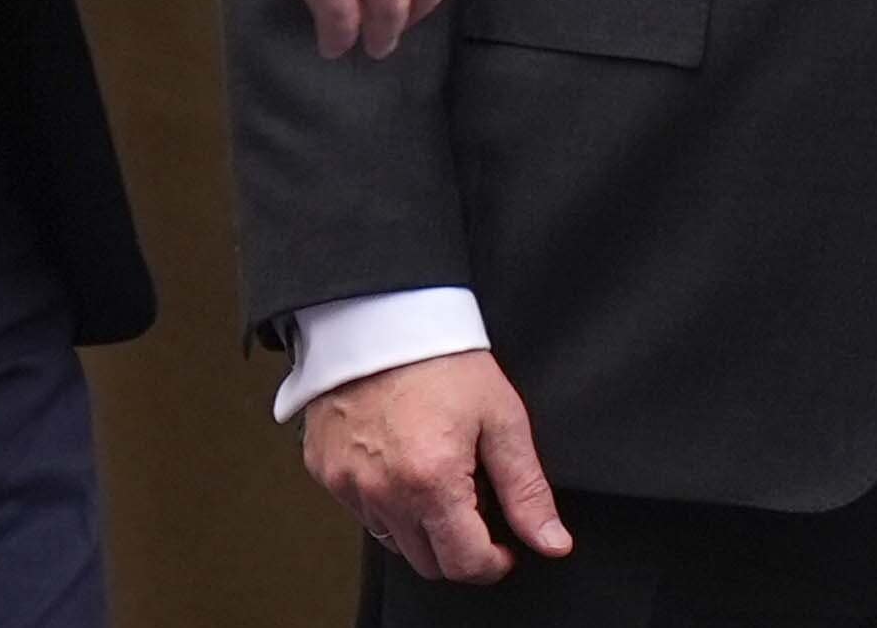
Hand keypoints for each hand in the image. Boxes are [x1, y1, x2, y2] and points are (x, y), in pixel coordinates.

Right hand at [305, 351, 569, 585]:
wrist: (382, 314)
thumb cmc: (441, 357)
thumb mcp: (501, 418)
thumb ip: (527, 489)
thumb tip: (551, 540)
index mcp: (432, 482)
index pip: (466, 563)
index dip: (494, 563)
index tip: (504, 547)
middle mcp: (383, 491)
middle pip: (428, 562)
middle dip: (459, 548)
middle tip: (474, 509)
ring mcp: (348, 483)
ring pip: (393, 539)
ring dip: (420, 526)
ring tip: (437, 477)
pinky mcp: (324, 469)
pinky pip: (360, 508)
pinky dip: (384, 500)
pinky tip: (401, 463)